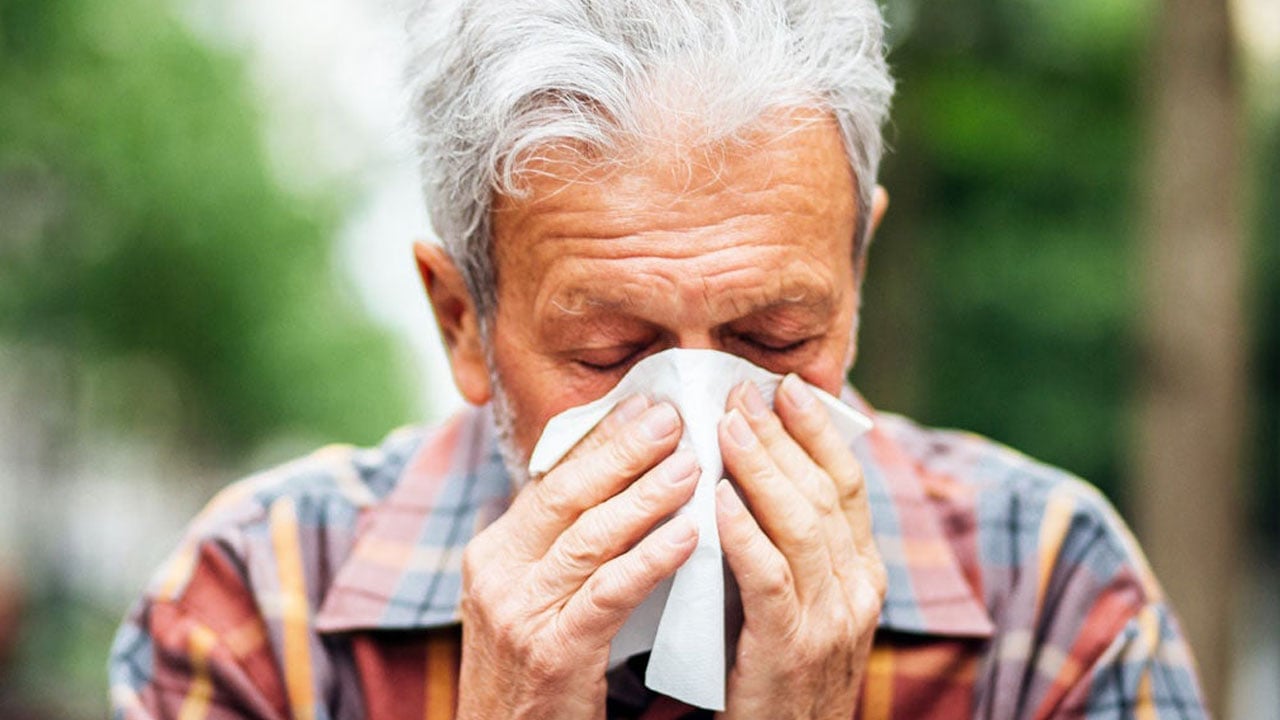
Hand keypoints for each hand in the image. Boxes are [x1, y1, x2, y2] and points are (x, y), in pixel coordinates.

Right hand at [457, 395, 700, 719]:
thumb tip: (617, 487)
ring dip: (646, 496)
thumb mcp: (531, 599)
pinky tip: (688, 536)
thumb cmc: (533, 673)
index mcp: (493, 552)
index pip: (553, 480)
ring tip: (693, 464)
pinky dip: (649, 561)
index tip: (646, 404)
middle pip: (568, 495)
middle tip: (674, 417)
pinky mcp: (550, 653)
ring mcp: (518, 613)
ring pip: (591, 538)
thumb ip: (562, 548)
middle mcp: (497, 574)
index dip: (601, 439)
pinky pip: (607, 595)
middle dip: (625, 451)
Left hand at [714, 376, 885, 719]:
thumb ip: (786, 545)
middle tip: (741, 390)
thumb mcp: (799, 601)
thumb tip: (748, 472)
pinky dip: (745, 535)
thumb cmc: (778, 671)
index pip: (848, 484)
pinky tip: (717, 500)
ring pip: (802, 526)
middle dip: (781, 435)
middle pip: (824, 493)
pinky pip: (770, 580)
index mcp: (864, 572)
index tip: (786, 385)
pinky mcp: (791, 651)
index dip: (818, 431)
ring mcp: (832, 622)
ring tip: (725, 425)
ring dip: (762, 469)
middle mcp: (859, 590)